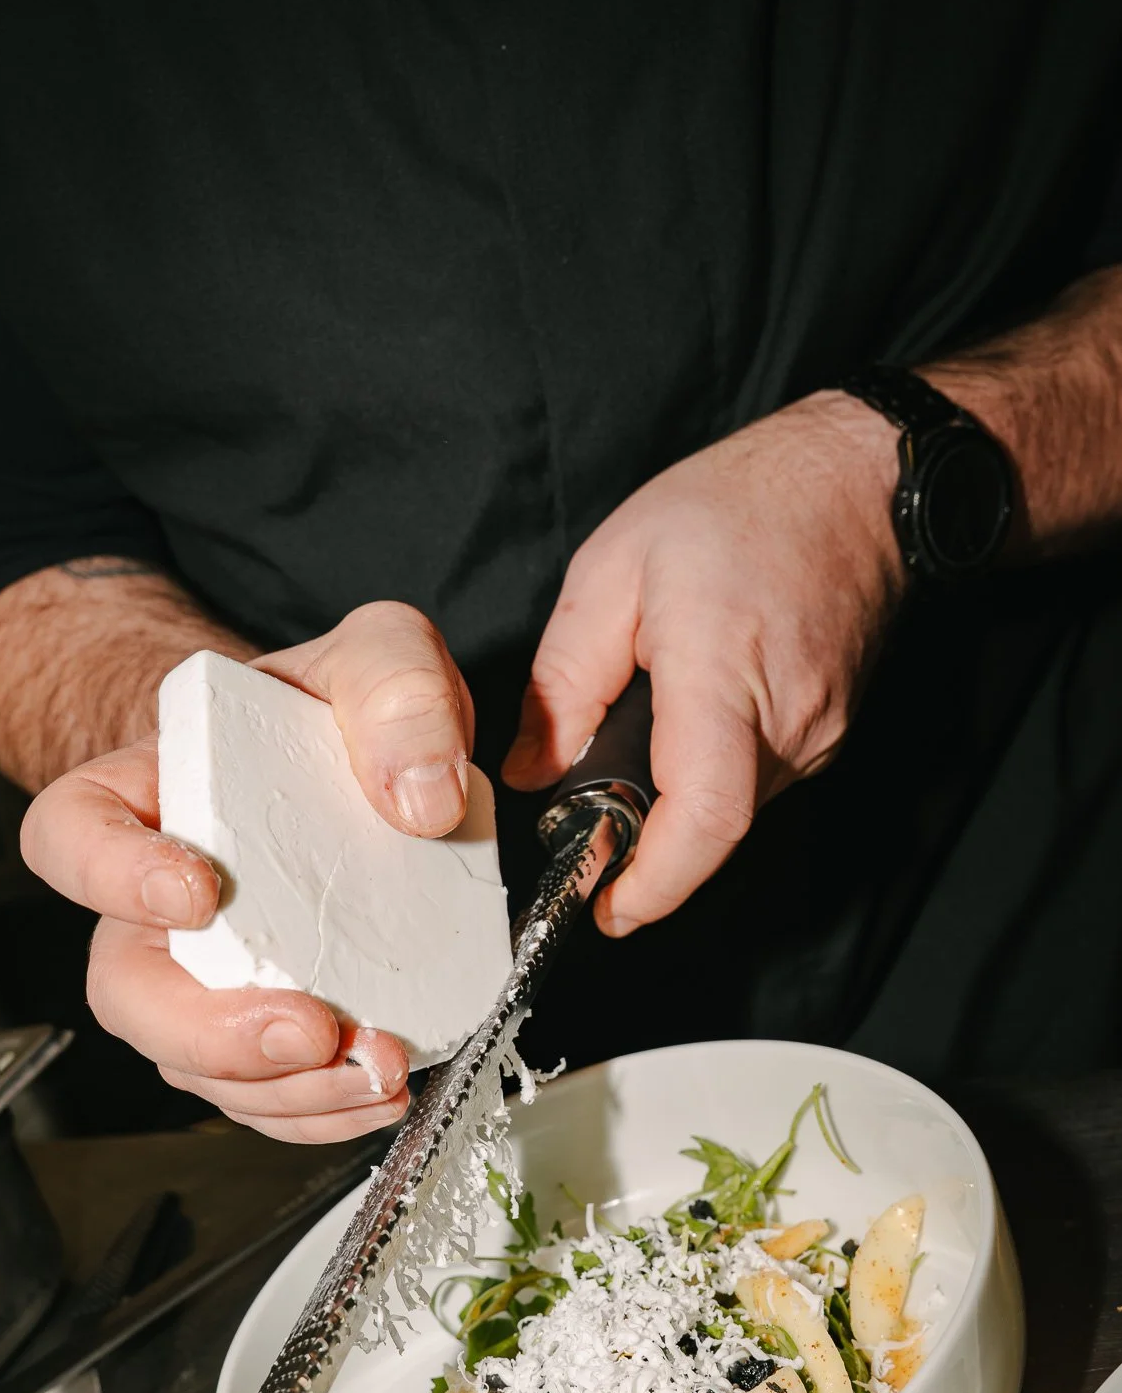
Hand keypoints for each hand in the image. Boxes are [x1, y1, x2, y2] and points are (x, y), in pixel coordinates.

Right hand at [21, 603, 474, 1141]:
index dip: (113, 875)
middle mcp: (157, 897)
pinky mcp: (269, 1019)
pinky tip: (379, 1090)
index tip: (196, 890)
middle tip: (304, 1029)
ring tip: (370, 1071)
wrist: (365, 758)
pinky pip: (264, 1091)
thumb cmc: (334, 709)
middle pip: (126, 989)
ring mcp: (209, 971)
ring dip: (281, 1089)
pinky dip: (318, 1109)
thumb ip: (397, 690)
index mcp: (150, 792)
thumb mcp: (378, 656)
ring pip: (195, 1060)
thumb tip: (420, 797)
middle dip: (211, 1031)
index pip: (73, 834)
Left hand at [503, 392, 902, 933]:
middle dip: (643, 839)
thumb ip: (564, 679)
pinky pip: (756, 782)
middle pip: (708, 827)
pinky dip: (711, 772)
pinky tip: (693, 716)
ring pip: (731, 810)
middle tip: (589, 817)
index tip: (607, 909)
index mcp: (725, 671)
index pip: (703, 815)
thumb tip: (533, 769)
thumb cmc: (744, 506)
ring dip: (677, 799)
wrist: (860, 482)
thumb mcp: (614, 568)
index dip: (654, 882)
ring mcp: (819, 735)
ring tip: (644, 736)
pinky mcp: (828, 737)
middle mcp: (788, 719)